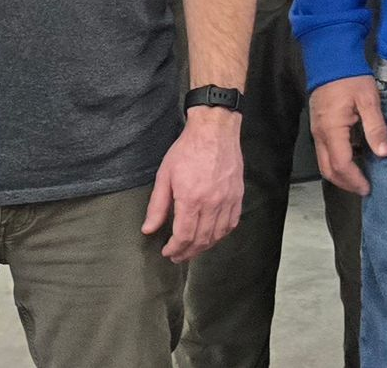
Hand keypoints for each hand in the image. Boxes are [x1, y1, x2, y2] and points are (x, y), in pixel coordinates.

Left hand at [142, 107, 243, 262]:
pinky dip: (222, 234)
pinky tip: (213, 235)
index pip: (184, 236)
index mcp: (191, 198)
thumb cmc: (188, 149)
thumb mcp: (165, 176)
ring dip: (204, 246)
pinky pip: (232, 223)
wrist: (214, 130)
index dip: (175, 249)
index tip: (167, 251)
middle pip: (201, 239)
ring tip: (193, 249)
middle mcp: (212, 202)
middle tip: (178, 256)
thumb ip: (157, 206)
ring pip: (218, 234)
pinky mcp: (237, 195)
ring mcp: (227, 199)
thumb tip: (149, 229)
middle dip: (188, 252)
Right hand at [310, 76, 386, 196]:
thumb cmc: (351, 78)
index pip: (341, 165)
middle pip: (328, 170)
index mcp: (332, 130)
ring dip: (341, 174)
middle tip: (364, 189)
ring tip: (361, 177)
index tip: (368, 189)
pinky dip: (338, 161)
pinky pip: (325, 151)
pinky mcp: (318, 126)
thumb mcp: (369, 100)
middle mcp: (320, 135)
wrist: (330, 57)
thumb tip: (384, 153)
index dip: (355, 180)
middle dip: (346, 183)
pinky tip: (356, 157)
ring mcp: (317, 131)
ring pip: (324, 162)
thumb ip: (376, 127)